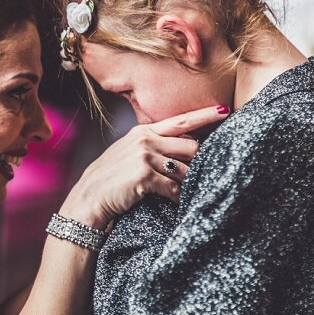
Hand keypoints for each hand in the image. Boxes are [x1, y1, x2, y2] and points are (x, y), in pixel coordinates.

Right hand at [60, 105, 228, 227]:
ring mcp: (144, 156)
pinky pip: (174, 188)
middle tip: (207, 172)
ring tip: (192, 192)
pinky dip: (180, 198)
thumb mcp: (128, 153)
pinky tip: (179, 204)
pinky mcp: (144, 175)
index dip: (204, 116)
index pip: (181, 121)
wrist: (88, 199)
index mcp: (143, 132)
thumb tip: (184, 147)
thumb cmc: (111, 179)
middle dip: (201, 161)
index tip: (224, 110)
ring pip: (185, 169)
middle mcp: (145, 140)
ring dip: (190, 183)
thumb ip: (152, 145)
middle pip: (191, 147)